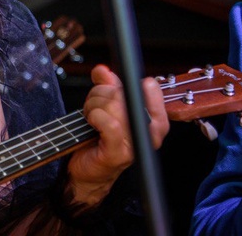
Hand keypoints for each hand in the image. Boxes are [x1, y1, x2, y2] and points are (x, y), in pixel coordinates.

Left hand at [65, 64, 168, 207]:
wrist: (88, 170)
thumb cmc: (99, 138)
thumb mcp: (105, 106)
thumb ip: (108, 86)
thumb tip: (103, 70)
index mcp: (154, 118)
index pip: (149, 87)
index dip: (125, 84)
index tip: (113, 90)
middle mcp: (151, 131)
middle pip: (123, 93)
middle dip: (100, 95)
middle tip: (94, 108)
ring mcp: (137, 143)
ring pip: (114, 105)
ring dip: (93, 107)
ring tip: (91, 118)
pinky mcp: (120, 153)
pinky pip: (109, 123)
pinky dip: (95, 117)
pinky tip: (91, 123)